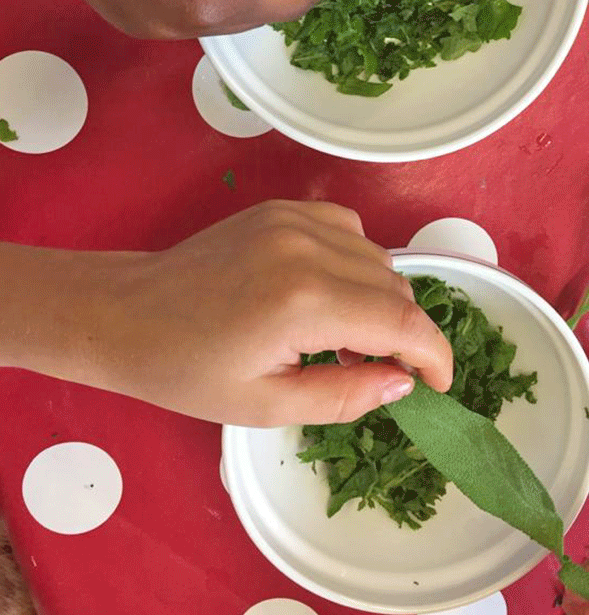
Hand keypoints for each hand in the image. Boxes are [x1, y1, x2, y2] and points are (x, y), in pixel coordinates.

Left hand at [43, 202, 452, 425]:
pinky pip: (349, 231)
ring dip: (381, 300)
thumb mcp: (266, 405)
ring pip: (378, 258)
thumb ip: (345, 395)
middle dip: (404, 334)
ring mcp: (294, 219)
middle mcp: (307, 247)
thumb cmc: (186, 370)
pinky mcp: (282, 208)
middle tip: (376, 371)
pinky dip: (357, 264)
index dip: (435, 356)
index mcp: (303, 301)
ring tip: (345, 338)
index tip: (437, 385)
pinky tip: (328, 294)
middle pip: (396, 288)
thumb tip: (402, 383)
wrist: (124, 313)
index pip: (403, 323)